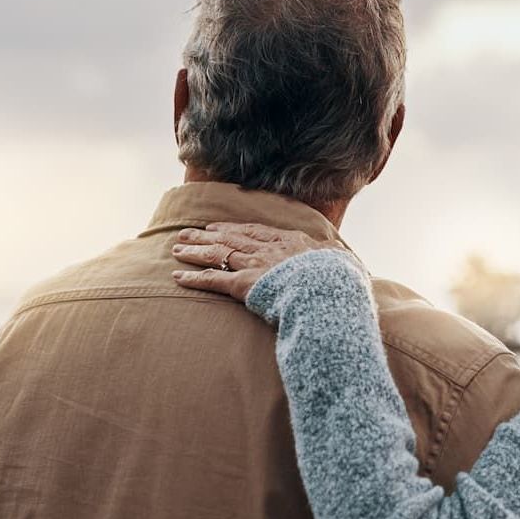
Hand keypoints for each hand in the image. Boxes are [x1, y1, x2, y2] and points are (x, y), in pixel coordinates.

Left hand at [171, 222, 346, 301]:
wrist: (328, 292)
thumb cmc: (340, 281)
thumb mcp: (343, 264)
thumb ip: (336, 261)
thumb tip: (342, 261)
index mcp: (291, 241)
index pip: (256, 232)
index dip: (235, 228)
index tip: (220, 227)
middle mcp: (268, 249)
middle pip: (231, 238)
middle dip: (207, 234)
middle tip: (188, 232)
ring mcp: (254, 265)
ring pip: (217, 254)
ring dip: (195, 250)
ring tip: (176, 248)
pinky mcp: (243, 285)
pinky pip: (213, 280)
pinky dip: (194, 278)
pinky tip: (177, 277)